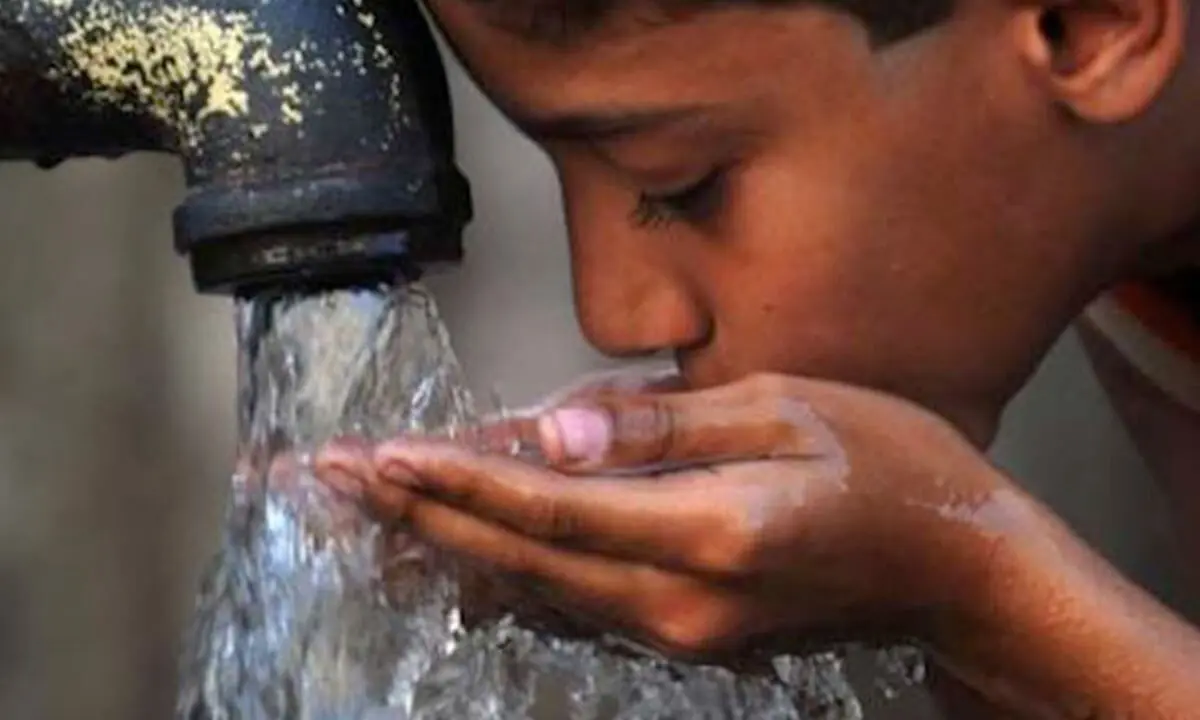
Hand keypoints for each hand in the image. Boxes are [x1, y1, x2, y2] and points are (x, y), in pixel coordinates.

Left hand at [319, 372, 1030, 661]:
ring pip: (533, 591)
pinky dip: (502, 579)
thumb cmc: (893, 468)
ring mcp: (682, 631)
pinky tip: (452, 561)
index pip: (550, 505)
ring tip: (364, 519)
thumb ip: (661, 424)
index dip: (457, 481)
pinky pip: (571, 607)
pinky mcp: (686, 636)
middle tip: (333, 483)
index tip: (380, 458)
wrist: (960, 571)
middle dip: (418, 517)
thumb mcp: (787, 407)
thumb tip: (557, 430)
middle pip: (519, 558)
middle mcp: (682, 600)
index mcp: (712, 530)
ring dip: (444, 550)